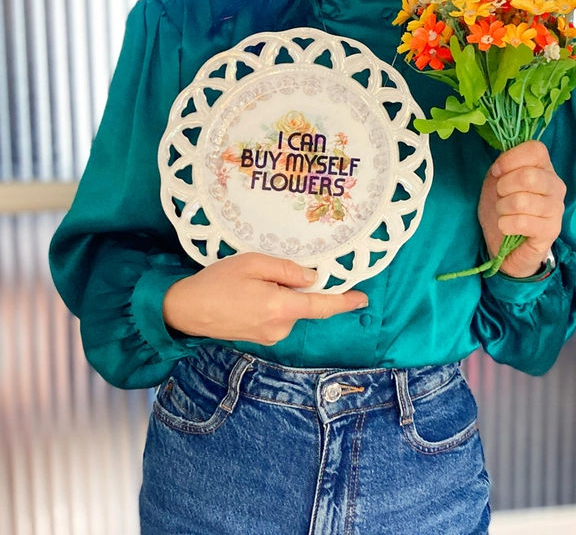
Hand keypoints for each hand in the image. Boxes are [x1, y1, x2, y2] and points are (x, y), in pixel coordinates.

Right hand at [162, 252, 367, 344]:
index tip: (363, 298)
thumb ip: (286, 269)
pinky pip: (278, 317)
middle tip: (267, 271)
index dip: (344, 302)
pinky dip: (274, 303)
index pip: (322, 306)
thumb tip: (312, 277)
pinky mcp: (261, 338)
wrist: (186, 310)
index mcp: (281, 307)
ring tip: (251, 283)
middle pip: (305, 304)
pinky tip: (250, 294)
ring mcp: (270, 336)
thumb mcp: (252, 263)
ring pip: (290, 310)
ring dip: (282, 295)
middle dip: (297, 287)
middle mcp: (280, 327)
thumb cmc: (217, 282)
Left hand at [478, 140, 565, 277]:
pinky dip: (506, 224)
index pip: (535, 149)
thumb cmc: (504, 209)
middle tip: (501, 196)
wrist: (507, 246)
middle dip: (503, 187)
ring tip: (504, 213)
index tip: (497, 171)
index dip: (511, 158)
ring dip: (503, 208)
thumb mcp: (497, 181)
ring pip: (521, 201)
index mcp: (544, 168)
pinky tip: (508, 227)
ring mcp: (556, 209)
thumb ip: (503, 166)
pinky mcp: (551, 231)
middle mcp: (556, 185)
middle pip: (527, 176)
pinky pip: (521, 222)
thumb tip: (501, 164)